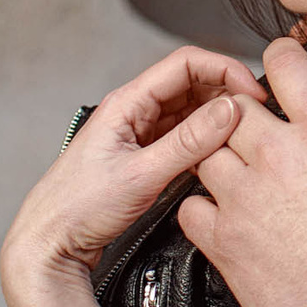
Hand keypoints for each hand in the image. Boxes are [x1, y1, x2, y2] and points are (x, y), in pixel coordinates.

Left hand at [1, 47, 261, 303]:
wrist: (51, 242)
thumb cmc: (79, 207)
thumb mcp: (142, 174)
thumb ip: (189, 142)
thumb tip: (230, 110)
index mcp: (128, 102)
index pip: (186, 63)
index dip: (224, 70)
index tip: (252, 92)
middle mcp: (134, 111)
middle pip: (192, 84)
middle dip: (225, 93)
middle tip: (254, 116)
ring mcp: (140, 133)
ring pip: (190, 111)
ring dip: (216, 119)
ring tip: (241, 137)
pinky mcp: (144, 155)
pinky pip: (183, 137)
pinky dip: (204, 142)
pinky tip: (218, 157)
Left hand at [179, 37, 306, 306]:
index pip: (283, 63)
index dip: (281, 59)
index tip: (284, 71)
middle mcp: (278, 158)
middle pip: (230, 107)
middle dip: (241, 112)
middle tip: (258, 129)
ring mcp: (245, 199)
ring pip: (203, 153)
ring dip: (219, 158)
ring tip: (242, 173)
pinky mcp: (224, 241)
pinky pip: (189, 207)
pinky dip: (202, 208)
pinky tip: (228, 214)